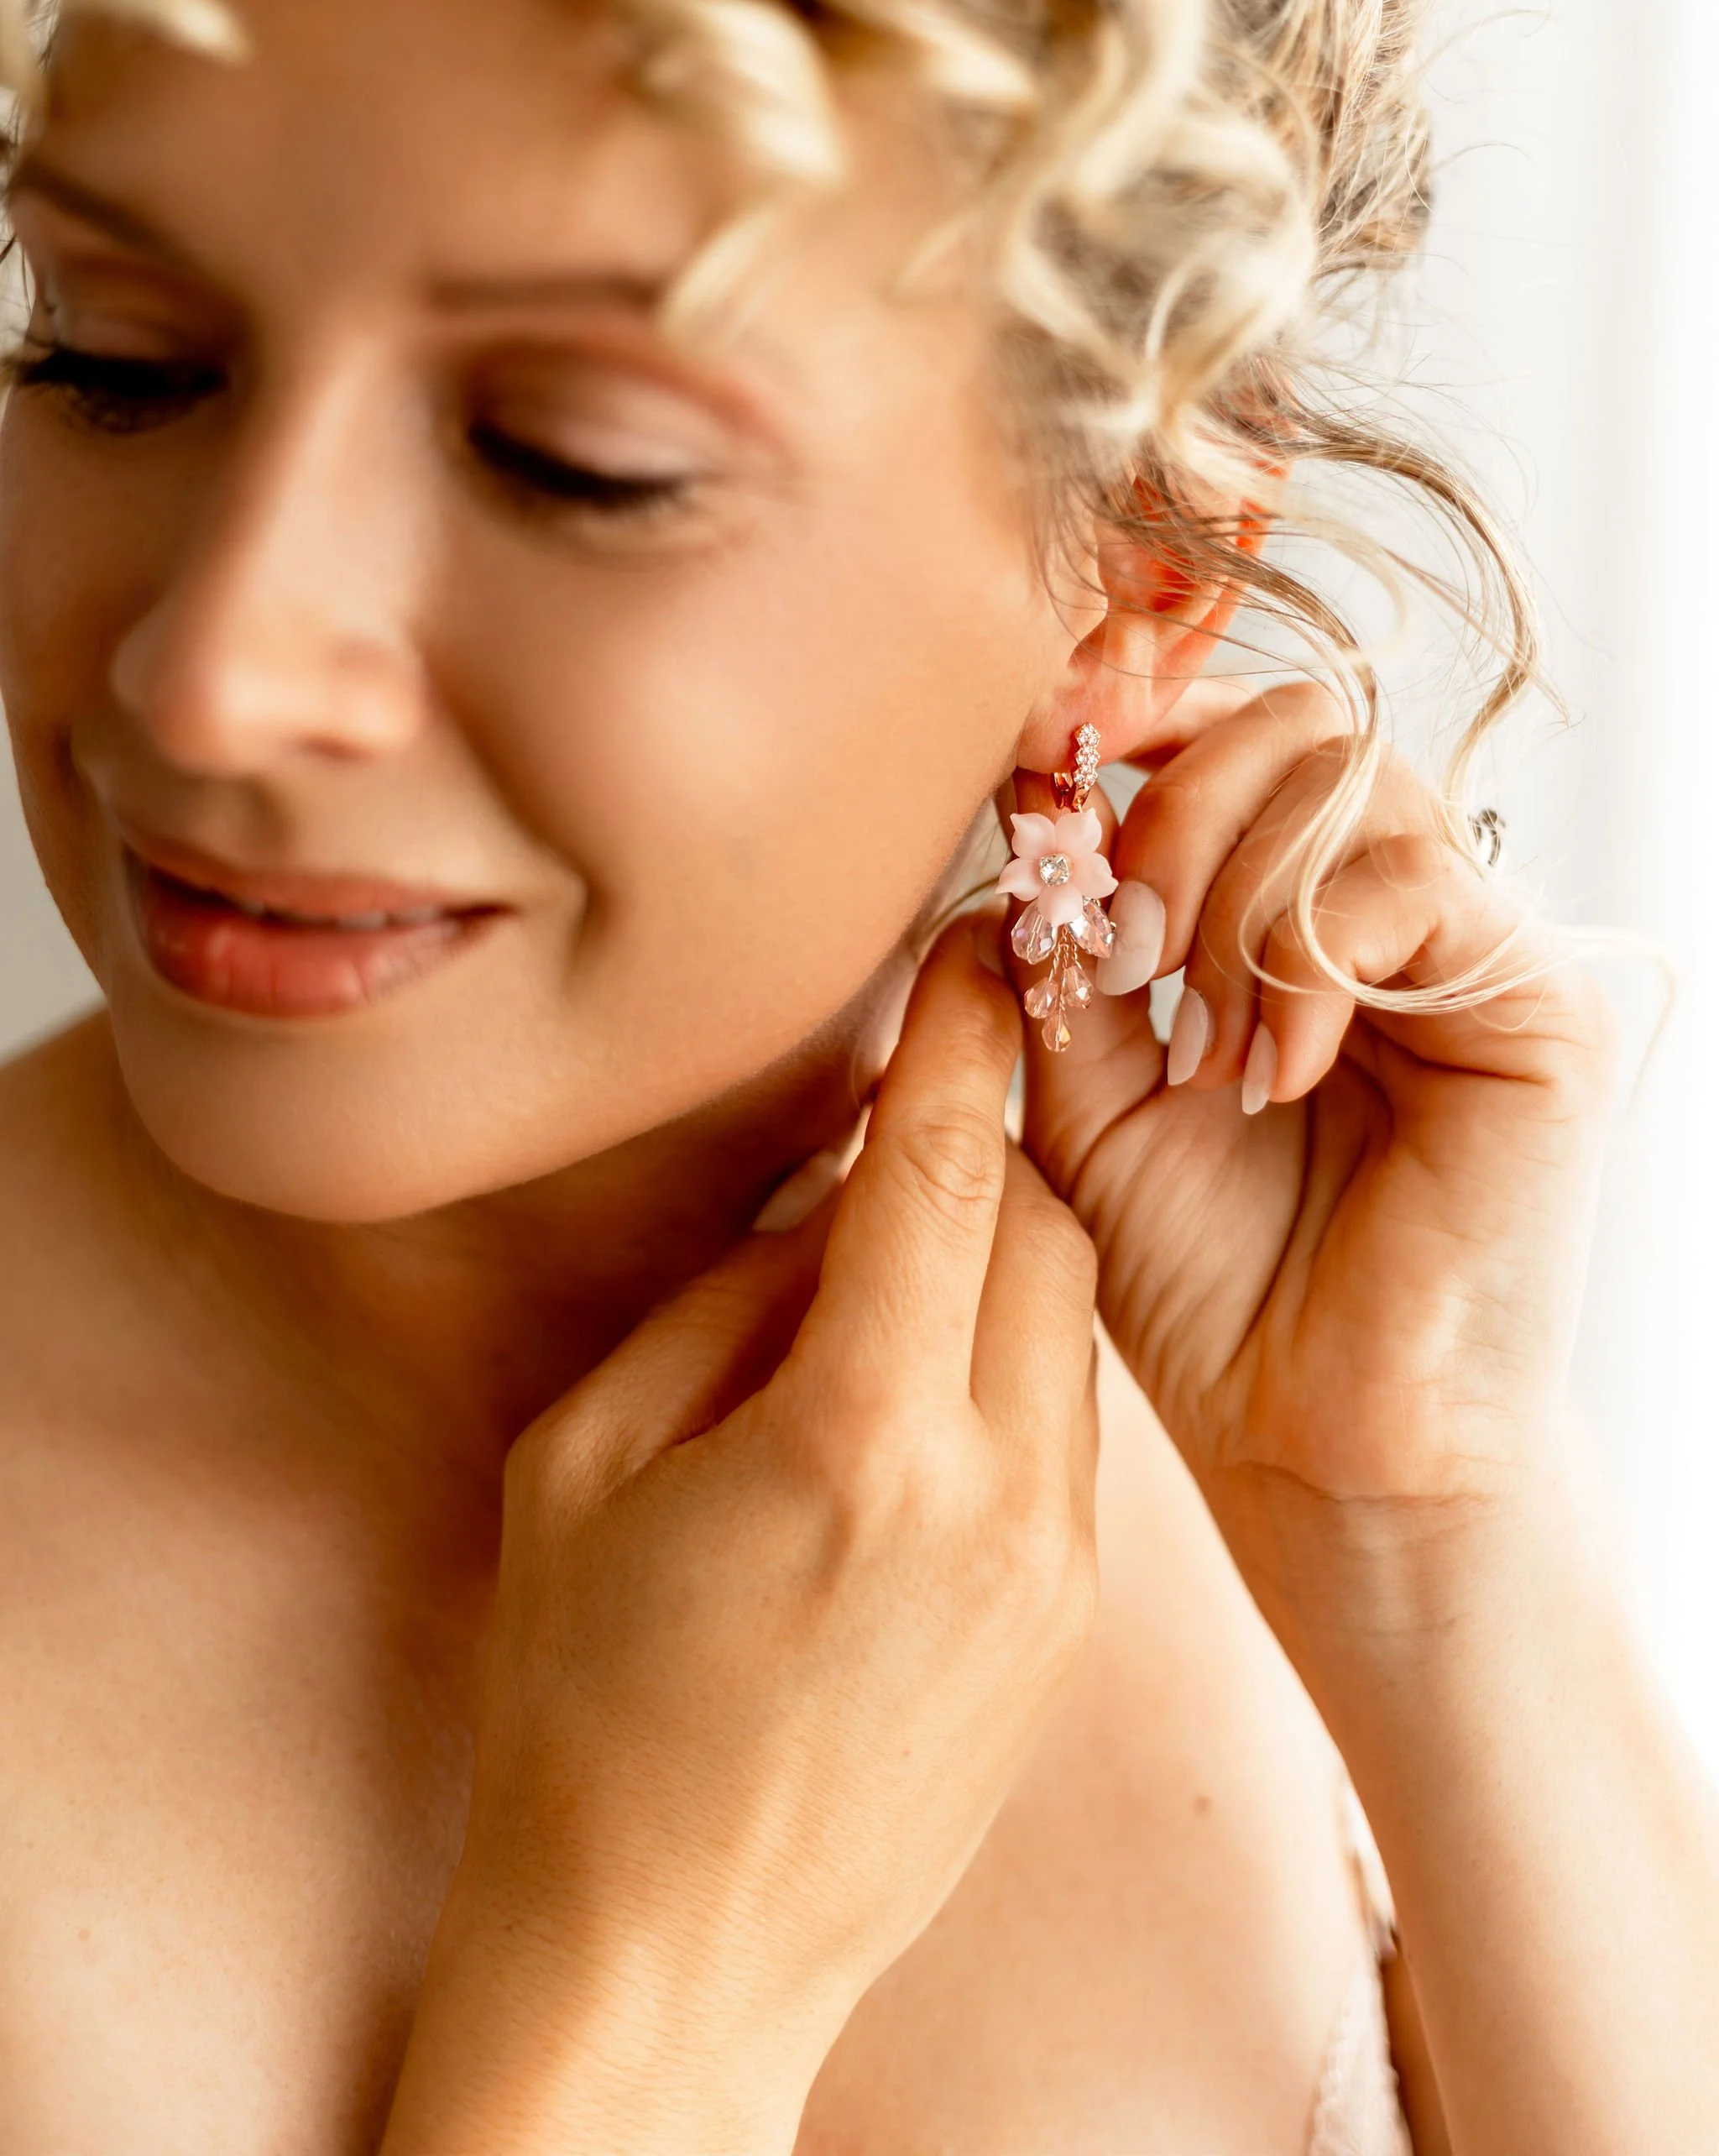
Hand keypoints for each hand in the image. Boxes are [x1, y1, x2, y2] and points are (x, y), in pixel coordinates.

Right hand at [383, 923, 1099, 2155]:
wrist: (672, 1958)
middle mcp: (997, 1498)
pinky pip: (1063, 1429)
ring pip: (1065, 1324)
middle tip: (901, 1112)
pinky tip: (904, 1398)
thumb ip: (730, 1303)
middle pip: (1040, 1226)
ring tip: (878, 1279)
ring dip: (993, 1259)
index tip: (972, 936)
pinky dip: (1002, 1365)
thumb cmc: (585, 1709)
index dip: (958, 1033)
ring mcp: (1056, 1573)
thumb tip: (832, 1208)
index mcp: (861, 1442)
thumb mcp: (591, 1463)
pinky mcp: (1072, 1630)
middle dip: (978, 1146)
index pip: (945, 1167)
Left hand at [1010, 684, 1613, 1601]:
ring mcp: (1470, 948)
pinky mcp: (1533, 1003)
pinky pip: (1412, 883)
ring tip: (1201, 1052)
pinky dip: (1309, 961)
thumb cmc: (1204, 1282)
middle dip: (1176, 809)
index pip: (1233, 736)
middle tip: (1126, 950)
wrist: (1312, 1439)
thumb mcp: (1083, 1095)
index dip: (1138, 721)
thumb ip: (1066, 953)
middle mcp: (1391, 910)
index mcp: (1289, 913)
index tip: (1044, 762)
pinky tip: (1272, 1073)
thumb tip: (1038, 804)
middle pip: (1296, 725)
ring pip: (1350, 783)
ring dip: (1235, 902)